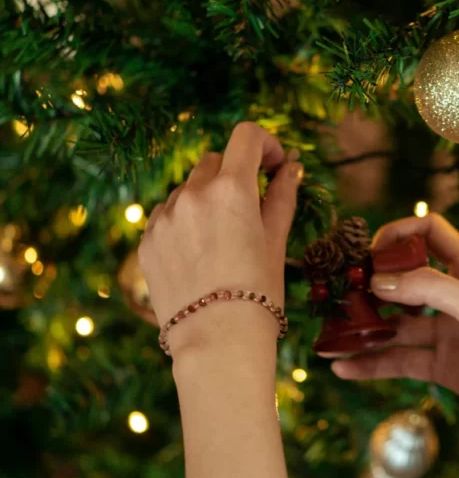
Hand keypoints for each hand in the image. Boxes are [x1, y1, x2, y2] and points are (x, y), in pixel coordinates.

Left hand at [139, 123, 302, 356]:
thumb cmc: (259, 292)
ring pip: (187, 188)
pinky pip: (166, 214)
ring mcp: (164, 217)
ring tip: (220, 237)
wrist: (217, 341)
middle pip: (215, 161)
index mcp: (231, 189)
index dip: (264, 144)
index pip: (246, 136)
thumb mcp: (275, 241)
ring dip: (206, 197)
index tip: (272, 165)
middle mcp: (192, 194)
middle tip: (248, 206)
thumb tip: (292, 167)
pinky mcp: (147, 240)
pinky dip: (183, 220)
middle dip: (235, 174)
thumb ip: (282, 196)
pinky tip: (197, 252)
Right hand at [331, 213, 458, 435]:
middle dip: (370, 288)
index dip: (399, 233)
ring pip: (396, 327)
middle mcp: (453, 298)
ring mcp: (447, 333)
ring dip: (364, 332)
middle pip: (402, 282)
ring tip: (330, 340)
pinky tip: (345, 370)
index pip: (428, 232)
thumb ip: (427, 288)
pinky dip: (373, 366)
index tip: (371, 253)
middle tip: (338, 298)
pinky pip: (401, 362)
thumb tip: (377, 281)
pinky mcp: (444, 367)